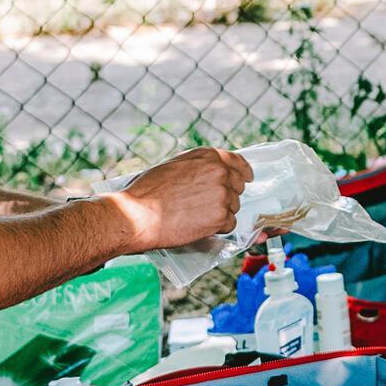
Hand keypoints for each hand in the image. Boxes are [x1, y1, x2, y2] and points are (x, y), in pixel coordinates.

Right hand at [106, 148, 249, 251]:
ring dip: (220, 213)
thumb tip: (214, 172)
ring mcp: (222, 194)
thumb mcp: (175, 166)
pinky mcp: (220, 216)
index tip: (247, 178)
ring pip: (234, 207)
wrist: (137, 215)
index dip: (243, 172)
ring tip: (195, 216)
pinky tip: (199, 226)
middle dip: (226, 196)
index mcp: (208, 156)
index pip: (237, 162)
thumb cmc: (148, 191)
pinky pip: (229, 224)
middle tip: (206, 206)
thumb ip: (199, 166)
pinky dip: (218, 228)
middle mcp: (219, 172)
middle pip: (237, 187)